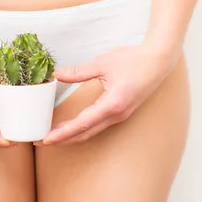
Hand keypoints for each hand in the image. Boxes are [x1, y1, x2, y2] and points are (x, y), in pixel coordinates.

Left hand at [42, 43, 178, 145]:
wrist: (159, 61)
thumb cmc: (134, 60)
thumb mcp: (102, 63)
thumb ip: (78, 72)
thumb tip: (57, 75)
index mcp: (112, 104)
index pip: (82, 123)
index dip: (63, 133)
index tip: (47, 139)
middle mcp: (117, 115)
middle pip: (85, 133)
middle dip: (63, 138)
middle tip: (43, 141)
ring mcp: (120, 115)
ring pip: (92, 131)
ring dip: (73, 135)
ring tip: (54, 135)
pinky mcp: (121, 112)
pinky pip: (99, 125)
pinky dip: (83, 128)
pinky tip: (73, 125)